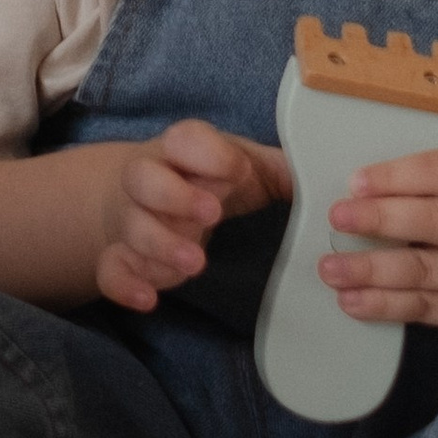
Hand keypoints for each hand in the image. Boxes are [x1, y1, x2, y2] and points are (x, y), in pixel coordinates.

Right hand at [93, 122, 291, 312]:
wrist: (147, 191)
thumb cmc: (207, 176)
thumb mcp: (246, 167)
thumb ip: (283, 172)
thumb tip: (328, 180)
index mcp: (182, 149)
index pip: (184, 138)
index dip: (207, 153)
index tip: (236, 170)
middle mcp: (149, 177)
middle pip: (142, 177)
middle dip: (175, 197)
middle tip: (212, 216)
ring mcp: (130, 216)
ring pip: (130, 225)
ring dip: (159, 245)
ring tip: (195, 265)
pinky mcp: (121, 252)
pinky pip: (109, 267)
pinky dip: (124, 284)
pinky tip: (149, 299)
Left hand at [322, 148, 437, 329]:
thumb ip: (430, 181)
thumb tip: (359, 188)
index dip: (399, 177)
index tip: (356, 182)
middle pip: (437, 224)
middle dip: (381, 220)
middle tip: (337, 218)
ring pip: (428, 274)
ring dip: (373, 272)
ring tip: (331, 268)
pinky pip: (429, 311)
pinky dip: (387, 307)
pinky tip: (353, 301)